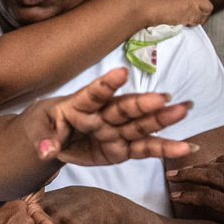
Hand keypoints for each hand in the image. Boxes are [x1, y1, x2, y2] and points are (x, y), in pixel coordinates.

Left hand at [36, 67, 193, 164]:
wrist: (53, 139)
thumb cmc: (47, 128)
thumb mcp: (38, 132)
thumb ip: (45, 140)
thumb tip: (47, 151)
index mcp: (80, 104)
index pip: (93, 93)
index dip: (106, 84)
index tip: (121, 73)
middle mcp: (103, 114)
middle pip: (124, 108)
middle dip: (142, 104)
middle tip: (162, 98)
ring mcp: (116, 131)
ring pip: (140, 124)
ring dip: (162, 119)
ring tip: (183, 110)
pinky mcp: (123, 148)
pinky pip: (145, 149)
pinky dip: (164, 148)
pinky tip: (186, 146)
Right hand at [133, 0, 213, 27]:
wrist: (138, 4)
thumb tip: (151, 2)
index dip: (186, 5)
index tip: (179, 13)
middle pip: (201, 1)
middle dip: (198, 11)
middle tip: (190, 21)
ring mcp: (190, 1)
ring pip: (207, 9)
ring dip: (200, 18)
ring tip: (190, 26)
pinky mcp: (191, 13)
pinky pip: (200, 20)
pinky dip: (195, 25)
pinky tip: (187, 27)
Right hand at [166, 153, 223, 223]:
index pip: (210, 198)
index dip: (190, 196)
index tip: (175, 195)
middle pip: (210, 177)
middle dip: (188, 175)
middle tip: (170, 175)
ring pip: (220, 167)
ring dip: (200, 166)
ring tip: (185, 167)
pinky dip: (221, 158)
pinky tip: (213, 160)